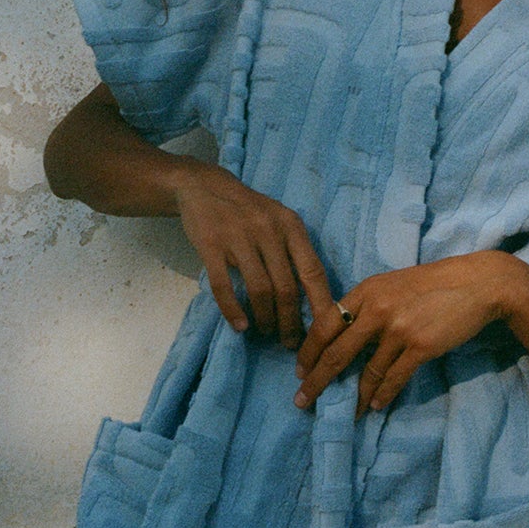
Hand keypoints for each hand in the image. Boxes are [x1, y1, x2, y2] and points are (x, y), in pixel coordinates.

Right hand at [172, 164, 335, 346]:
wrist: (204, 186)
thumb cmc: (249, 210)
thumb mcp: (279, 220)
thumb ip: (294, 251)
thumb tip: (314, 297)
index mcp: (291, 226)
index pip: (313, 271)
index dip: (320, 304)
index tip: (324, 330)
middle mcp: (268, 230)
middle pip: (286, 287)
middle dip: (290, 321)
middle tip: (289, 341)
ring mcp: (238, 237)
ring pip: (259, 290)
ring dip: (265, 318)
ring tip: (266, 331)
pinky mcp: (211, 245)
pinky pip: (224, 286)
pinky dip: (233, 311)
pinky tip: (239, 325)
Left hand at [293, 252, 518, 417]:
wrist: (476, 284)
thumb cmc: (433, 284)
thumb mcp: (392, 285)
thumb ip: (368, 305)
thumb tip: (343, 334)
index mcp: (365, 291)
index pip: (325, 324)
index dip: (309, 351)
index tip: (301, 370)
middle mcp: (376, 309)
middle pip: (336, 352)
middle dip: (317, 381)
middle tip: (303, 400)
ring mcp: (398, 329)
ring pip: (366, 372)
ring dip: (355, 397)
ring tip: (349, 412)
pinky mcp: (420, 346)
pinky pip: (393, 378)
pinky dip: (382, 395)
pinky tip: (376, 405)